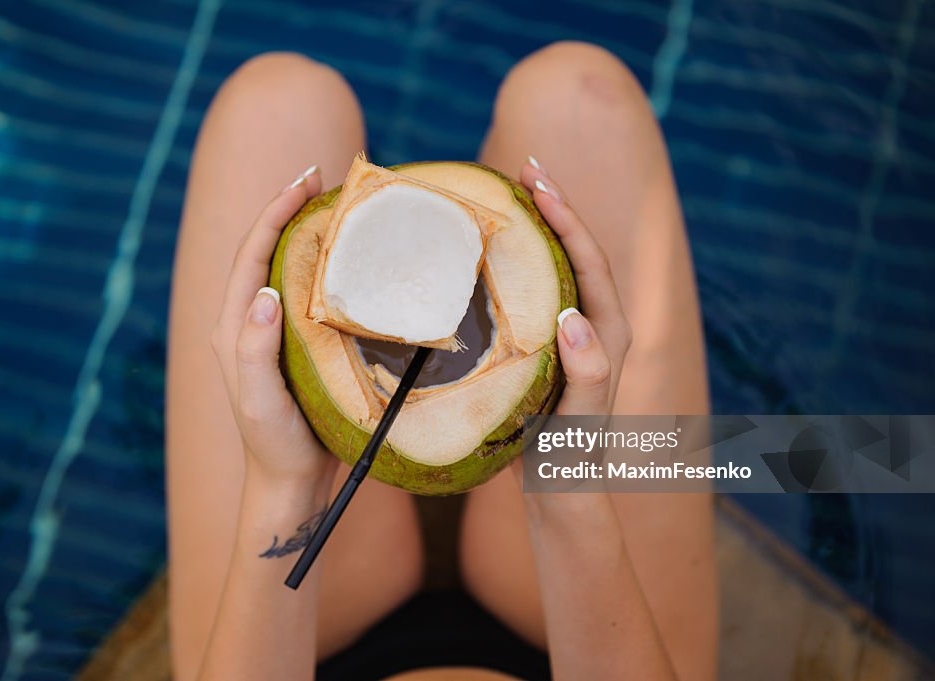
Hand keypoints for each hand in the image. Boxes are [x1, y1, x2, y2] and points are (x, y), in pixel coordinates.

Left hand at [210, 165, 337, 498]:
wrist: (289, 482)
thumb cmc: (274, 444)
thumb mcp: (259, 400)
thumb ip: (254, 348)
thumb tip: (265, 291)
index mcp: (235, 328)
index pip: (251, 255)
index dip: (275, 213)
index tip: (305, 181)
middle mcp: (249, 322)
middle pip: (265, 251)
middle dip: (288, 210)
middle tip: (323, 179)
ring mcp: (271, 334)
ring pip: (286, 268)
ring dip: (307, 234)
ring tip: (337, 207)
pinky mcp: (294, 345)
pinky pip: (307, 293)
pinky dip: (324, 266)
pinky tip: (349, 261)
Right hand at [514, 158, 632, 513]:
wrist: (562, 491)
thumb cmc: (572, 458)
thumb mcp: (582, 420)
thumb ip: (588, 374)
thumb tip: (574, 319)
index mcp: (608, 333)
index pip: (589, 260)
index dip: (566, 217)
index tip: (537, 181)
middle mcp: (593, 326)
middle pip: (575, 252)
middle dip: (553, 207)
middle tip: (522, 169)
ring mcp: (569, 335)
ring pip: (556, 268)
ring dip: (536, 229)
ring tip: (509, 196)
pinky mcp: (548, 347)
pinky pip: (535, 291)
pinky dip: (518, 263)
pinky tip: (489, 256)